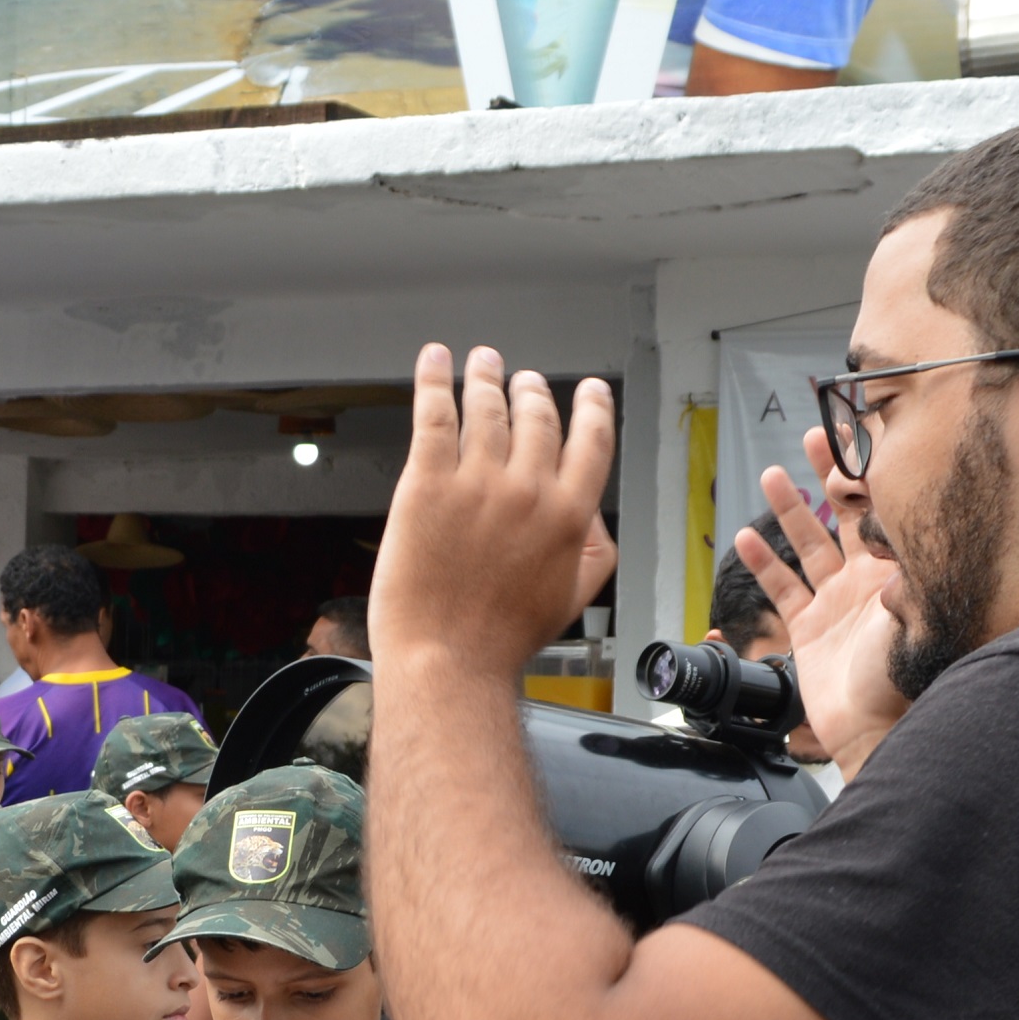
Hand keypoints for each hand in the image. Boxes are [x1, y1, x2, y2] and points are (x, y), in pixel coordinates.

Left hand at [371, 344, 618, 683]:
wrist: (448, 660)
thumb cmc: (502, 640)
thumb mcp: (573, 597)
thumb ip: (592, 548)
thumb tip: (590, 512)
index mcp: (567, 515)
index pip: (591, 441)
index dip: (591, 407)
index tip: (589, 390)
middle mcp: (526, 490)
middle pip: (536, 417)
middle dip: (532, 390)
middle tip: (523, 379)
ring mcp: (475, 482)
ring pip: (487, 407)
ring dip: (487, 376)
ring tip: (483, 362)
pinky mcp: (426, 483)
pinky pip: (434, 413)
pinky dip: (435, 379)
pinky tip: (435, 359)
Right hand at [738, 458, 908, 764]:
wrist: (873, 729)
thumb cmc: (902, 679)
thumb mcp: (916, 616)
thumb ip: (905, 575)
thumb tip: (897, 537)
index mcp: (896, 571)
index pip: (880, 510)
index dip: (866, 474)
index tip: (855, 437)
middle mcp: (866, 581)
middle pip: (843, 515)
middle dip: (829, 475)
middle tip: (815, 437)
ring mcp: (836, 602)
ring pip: (807, 544)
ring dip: (789, 510)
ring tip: (772, 475)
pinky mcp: (809, 627)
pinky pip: (781, 588)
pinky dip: (763, 563)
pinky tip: (745, 538)